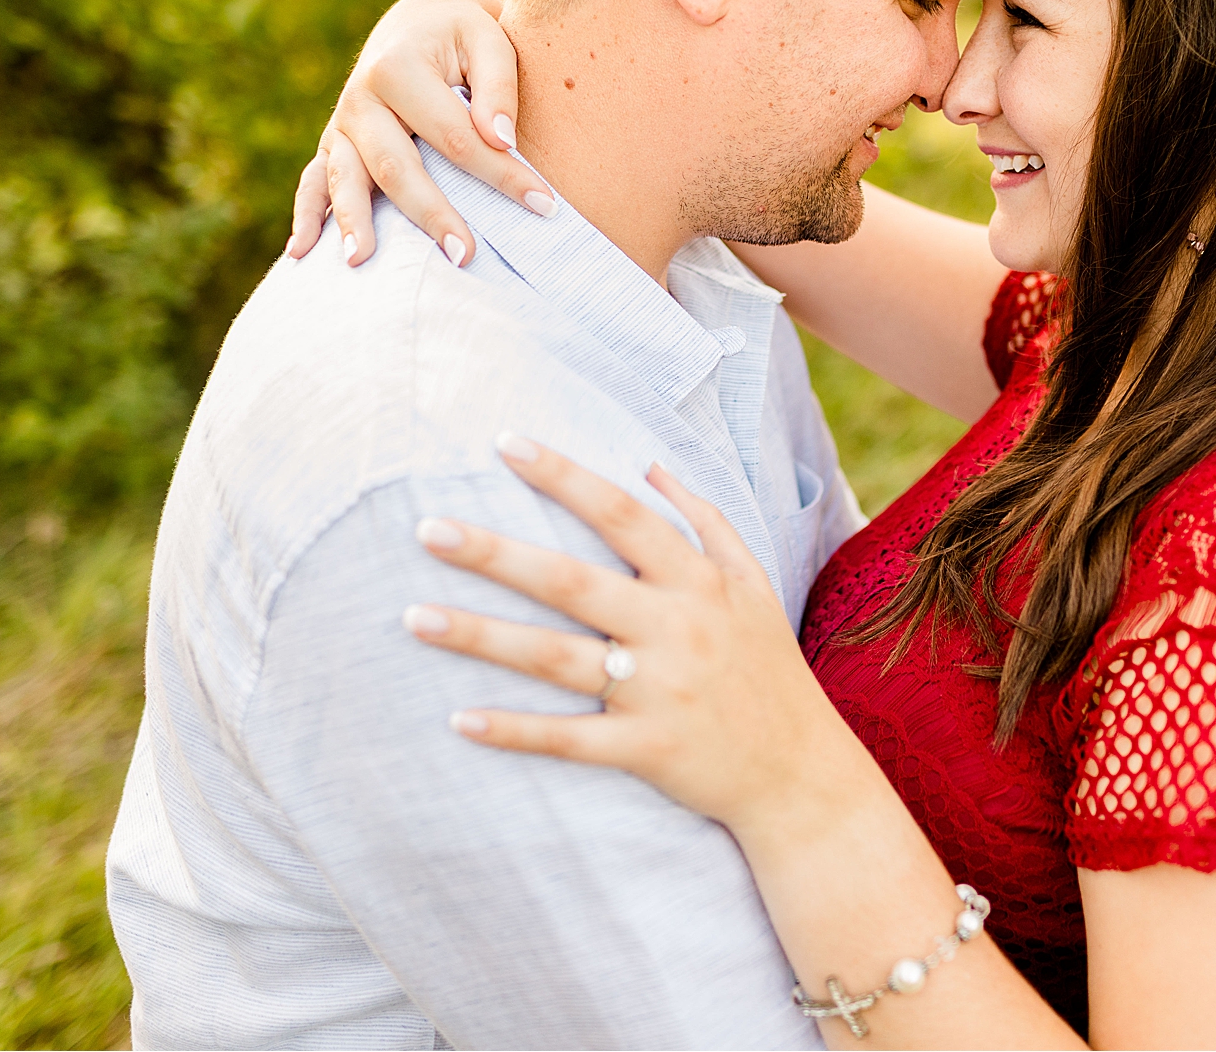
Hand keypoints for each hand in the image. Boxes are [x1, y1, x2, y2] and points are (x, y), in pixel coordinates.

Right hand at [288, 0, 544, 268]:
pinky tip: (301, 255)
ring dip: (354, 223)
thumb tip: (500, 138)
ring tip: (362, 262)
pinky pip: (313, 183)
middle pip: (396, 166)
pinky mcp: (332, 146)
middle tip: (466, 256)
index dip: (501, 173)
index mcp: (398, 68)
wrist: (417, 26)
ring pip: (346, 179)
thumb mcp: (488, 39)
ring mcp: (341, 126)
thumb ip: (499, 86)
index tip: (544, 205)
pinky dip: (306, 217)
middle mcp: (360, 98)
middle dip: (432, 214)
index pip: (456, 136)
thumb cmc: (463, 39)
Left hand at [403, 434, 862, 831]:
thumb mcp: (754, 584)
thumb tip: (650, 464)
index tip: (504, 443)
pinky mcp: (646, 749)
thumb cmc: (768, 669)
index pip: (622, 514)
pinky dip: (516, 731)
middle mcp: (675, 629)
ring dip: (483, 637)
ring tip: (414, 615)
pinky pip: (569, 740)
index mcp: (698, 581)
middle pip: (573, 581)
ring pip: (556, 659)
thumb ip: (706, 520)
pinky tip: (460, 719)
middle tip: (428, 528)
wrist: (801, 773)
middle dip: (498, 553)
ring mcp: (658, 691)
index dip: (564, 476)